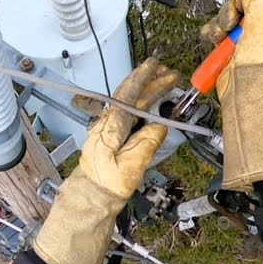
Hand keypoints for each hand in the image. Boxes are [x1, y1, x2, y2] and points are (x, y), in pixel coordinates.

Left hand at [33, 59, 177, 263]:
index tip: (157, 66)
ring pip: (130, 101)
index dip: (144, 78)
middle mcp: (108, 121)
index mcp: (111, 125)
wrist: (92, 197)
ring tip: (165, 83)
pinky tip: (152, 103)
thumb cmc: (108, 184)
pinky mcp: (111, 134)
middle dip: (150, 80)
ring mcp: (108, 126)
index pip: (129, 93)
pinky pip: (129, 111)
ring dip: (147, 90)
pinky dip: (142, 102)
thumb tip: (161, 125)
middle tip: (170, 73)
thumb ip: (147, 143)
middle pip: (130, 93)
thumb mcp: (132, 166)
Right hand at [200, 0, 262, 190]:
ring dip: (222, 22)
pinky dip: (213, 34)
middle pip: (243, 3)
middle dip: (234, 9)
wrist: (246, 90)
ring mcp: (245, 40)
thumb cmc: (261, 60)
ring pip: (227, 16)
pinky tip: (216, 41)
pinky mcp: (228, 50)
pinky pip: (216, 31)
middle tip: (234, 20)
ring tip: (225, 35)